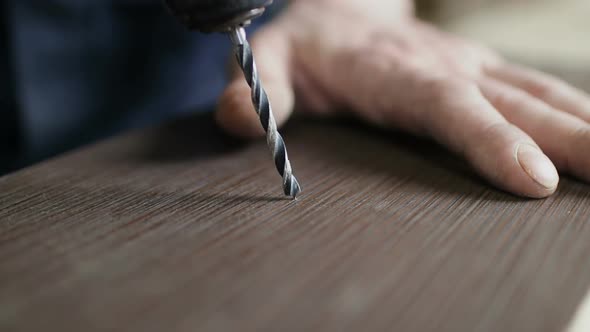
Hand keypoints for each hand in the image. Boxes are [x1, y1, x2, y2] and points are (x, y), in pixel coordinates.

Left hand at [217, 0, 589, 197]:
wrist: (336, 9)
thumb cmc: (305, 44)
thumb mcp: (269, 62)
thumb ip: (256, 91)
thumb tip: (236, 118)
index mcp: (391, 72)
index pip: (448, 109)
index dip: (491, 141)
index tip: (534, 178)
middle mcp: (441, 67)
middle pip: (512, 103)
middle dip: (569, 140)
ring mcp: (466, 67)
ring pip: (537, 92)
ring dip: (585, 126)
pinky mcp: (478, 71)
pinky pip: (534, 88)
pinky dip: (573, 111)